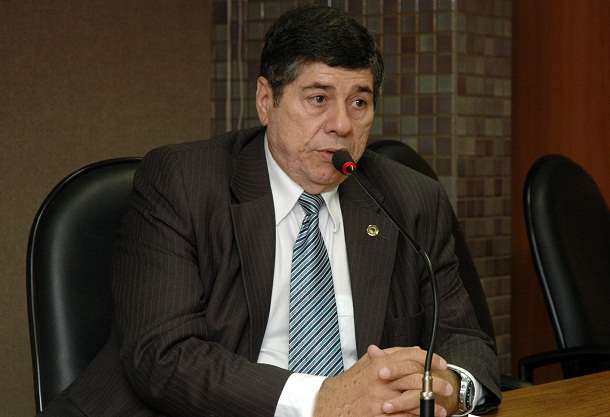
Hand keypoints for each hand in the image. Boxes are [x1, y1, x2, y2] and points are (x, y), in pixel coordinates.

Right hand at [313, 345, 456, 416]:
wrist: (332, 404)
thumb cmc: (350, 385)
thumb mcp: (367, 365)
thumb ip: (387, 355)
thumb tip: (409, 350)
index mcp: (380, 364)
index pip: (411, 356)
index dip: (429, 359)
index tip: (440, 364)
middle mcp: (382, 381)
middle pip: (417, 377)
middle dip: (436, 383)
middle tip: (446, 386)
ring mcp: (382, 399)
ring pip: (415, 398)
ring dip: (431, 402)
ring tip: (440, 406)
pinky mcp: (381, 416)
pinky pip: (406, 416)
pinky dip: (419, 416)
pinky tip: (427, 416)